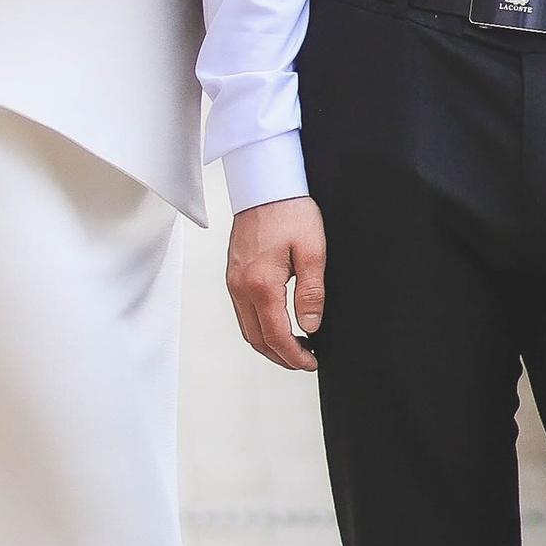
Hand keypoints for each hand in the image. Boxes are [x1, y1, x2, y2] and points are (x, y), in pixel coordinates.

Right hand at [227, 194, 325, 370]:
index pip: (276, 336)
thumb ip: (311, 293)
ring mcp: (233, 280)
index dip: (295, 356)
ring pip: (247, 328)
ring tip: (294, 346)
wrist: (264, 183)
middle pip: (257, 339)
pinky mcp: (233, 274)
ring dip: (269, 344)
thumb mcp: (312, 251)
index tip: (311, 362)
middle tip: (304, 360)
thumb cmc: (288, 209)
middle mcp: (240, 286)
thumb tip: (310, 325)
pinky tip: (276, 323)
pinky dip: (258, 327)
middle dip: (281, 357)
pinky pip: (242, 312)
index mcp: (261, 284)